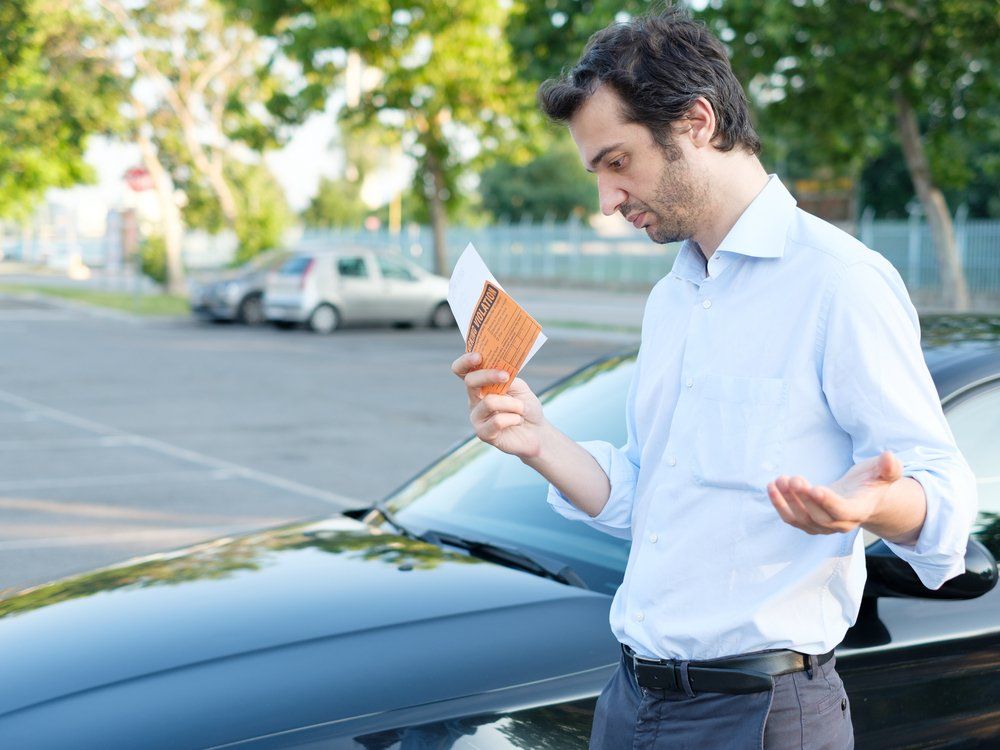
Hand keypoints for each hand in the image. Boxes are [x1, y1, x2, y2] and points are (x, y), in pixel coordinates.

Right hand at [451, 352, 545, 458]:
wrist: (536, 431)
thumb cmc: (525, 406)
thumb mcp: (519, 387)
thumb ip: (507, 378)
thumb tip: (499, 372)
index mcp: (480, 385)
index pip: (462, 371)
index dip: (465, 362)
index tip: (478, 356)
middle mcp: (474, 400)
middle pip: (470, 382)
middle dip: (488, 375)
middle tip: (506, 376)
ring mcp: (477, 417)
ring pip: (489, 402)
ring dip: (512, 403)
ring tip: (522, 409)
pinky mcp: (483, 433)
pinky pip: (497, 421)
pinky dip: (514, 418)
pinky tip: (518, 421)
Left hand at [767, 451, 903, 534]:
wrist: (861, 496)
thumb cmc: (872, 482)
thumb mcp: (883, 473)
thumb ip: (888, 468)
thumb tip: (890, 456)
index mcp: (859, 510)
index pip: (842, 512)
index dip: (828, 502)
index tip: (814, 488)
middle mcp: (840, 523)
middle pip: (819, 517)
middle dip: (804, 499)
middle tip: (793, 479)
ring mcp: (823, 526)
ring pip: (802, 519)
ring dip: (788, 501)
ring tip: (780, 480)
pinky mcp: (808, 523)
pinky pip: (791, 518)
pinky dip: (779, 505)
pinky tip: (771, 487)